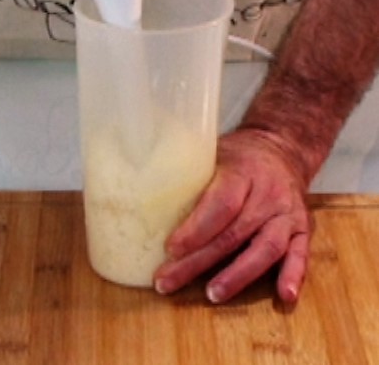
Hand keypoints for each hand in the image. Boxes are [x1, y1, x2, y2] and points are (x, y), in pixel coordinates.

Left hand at [153, 129, 311, 303]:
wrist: (281, 149)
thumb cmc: (239, 155)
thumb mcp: (213, 152)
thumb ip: (192, 175)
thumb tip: (146, 198)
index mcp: (243, 172)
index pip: (221, 204)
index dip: (196, 229)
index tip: (170, 248)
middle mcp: (268, 193)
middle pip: (234, 233)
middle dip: (200, 261)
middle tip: (168, 281)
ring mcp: (288, 212)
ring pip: (266, 248)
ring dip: (239, 275)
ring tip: (212, 294)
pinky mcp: (303, 227)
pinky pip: (301, 253)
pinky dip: (293, 275)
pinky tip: (283, 298)